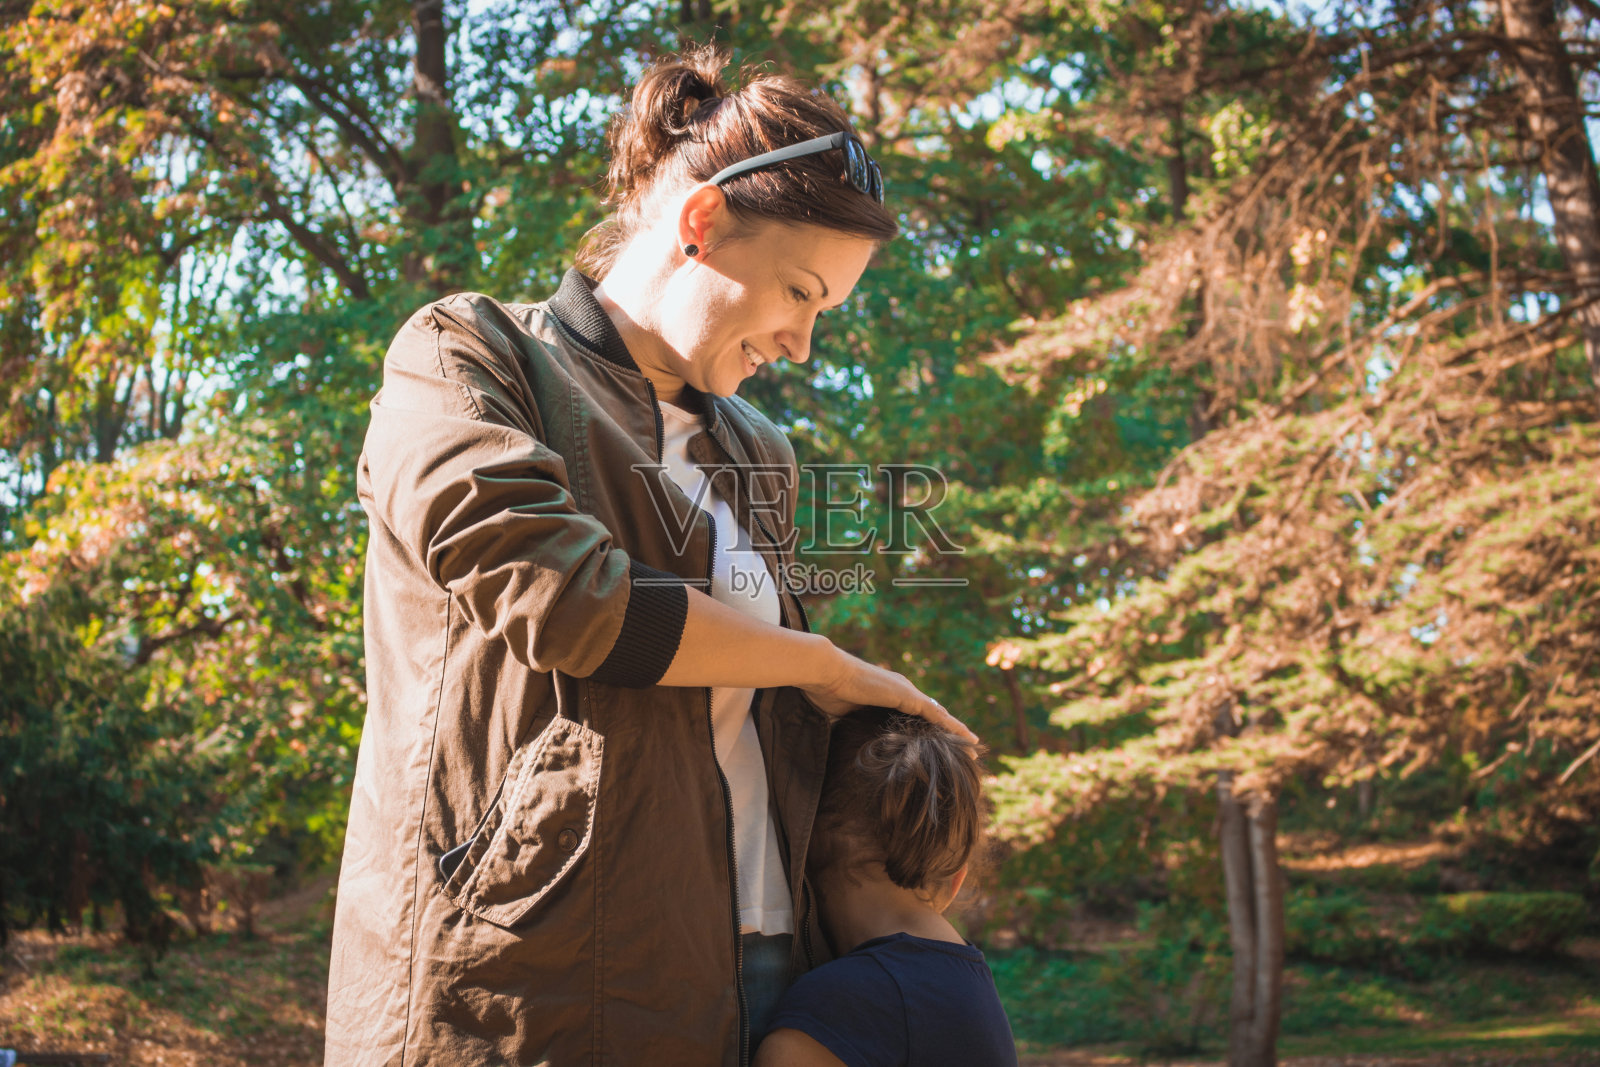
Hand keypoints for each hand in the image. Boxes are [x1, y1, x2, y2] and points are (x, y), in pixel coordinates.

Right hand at [800, 644, 978, 744]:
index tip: (942, 746)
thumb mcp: (845, 714)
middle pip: (932, 716)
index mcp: (888, 696)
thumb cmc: (827, 691)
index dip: (931, 730)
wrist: (825, 671)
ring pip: (938, 715)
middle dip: (949, 733)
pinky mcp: (906, 696)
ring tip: (973, 748)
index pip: (917, 716)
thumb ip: (855, 724)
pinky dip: (951, 726)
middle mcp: (902, 692)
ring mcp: (906, 692)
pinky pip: (934, 714)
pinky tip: (965, 738)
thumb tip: (848, 743)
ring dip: (956, 732)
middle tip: (967, 750)